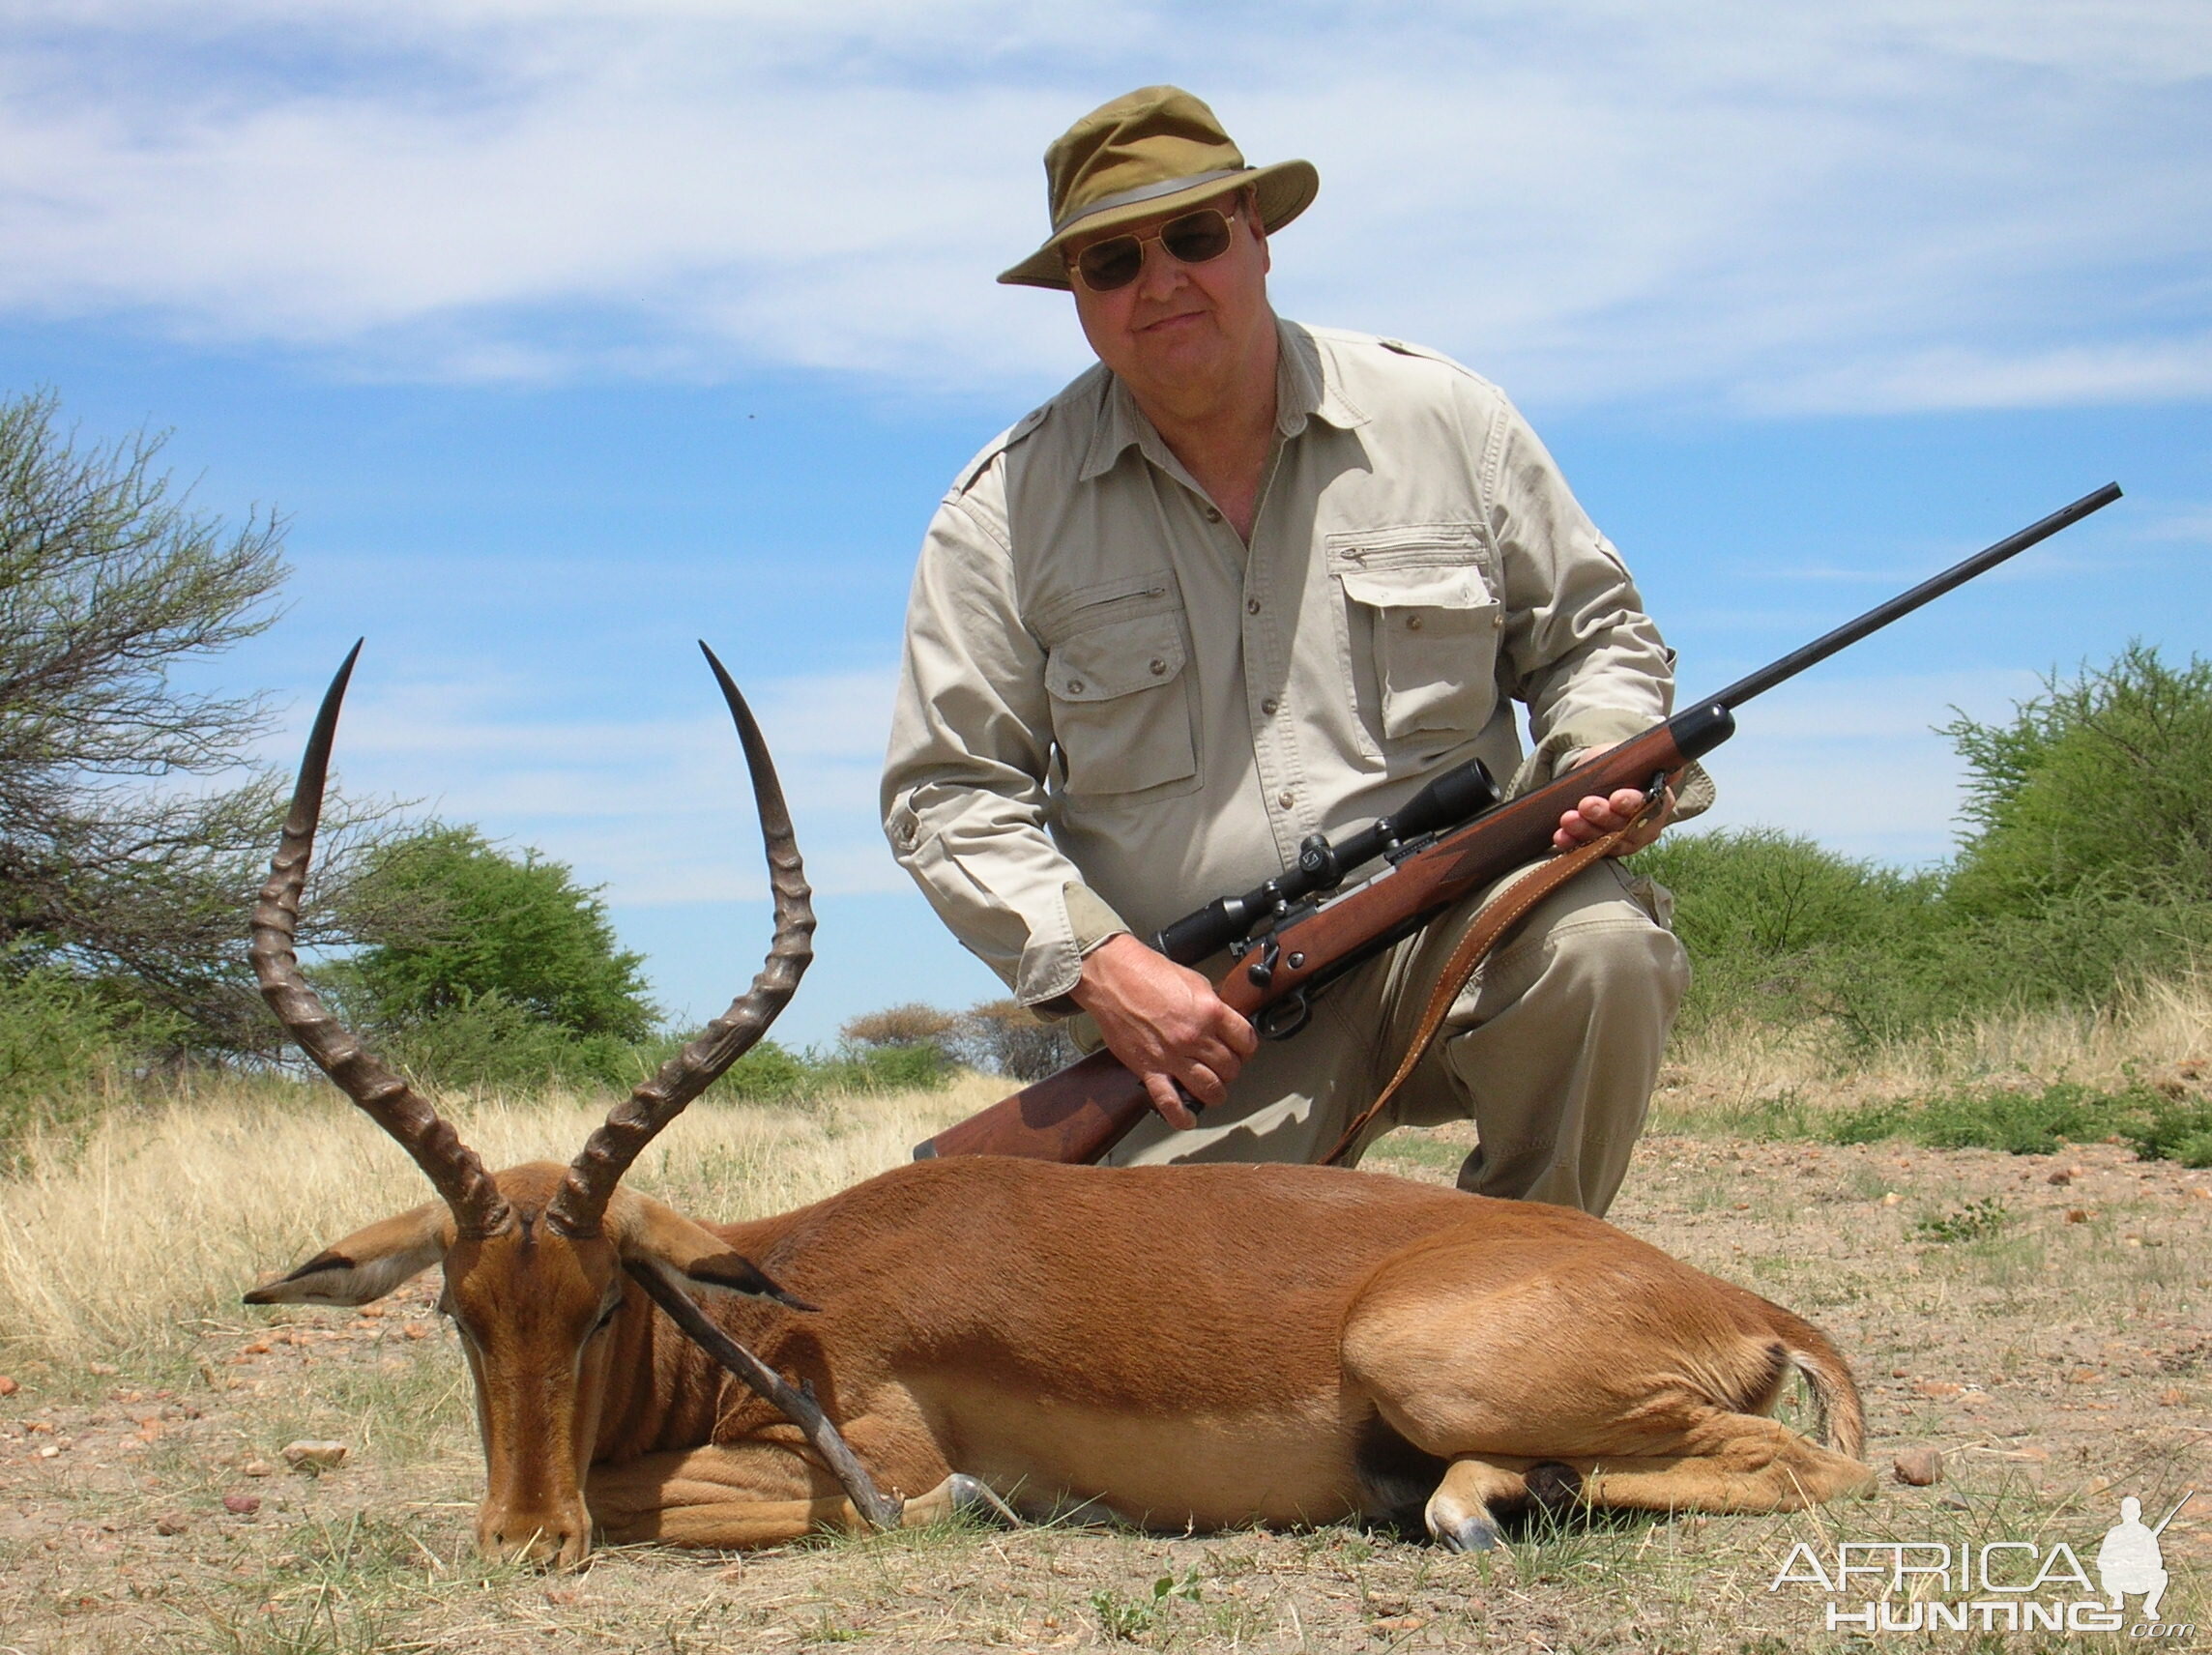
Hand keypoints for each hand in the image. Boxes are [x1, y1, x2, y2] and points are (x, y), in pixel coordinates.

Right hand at [1069, 933, 1258, 1128]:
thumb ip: (1212, 1005)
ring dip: (1216, 1092)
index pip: (1247, 1040)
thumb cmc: (1147, 973)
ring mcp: (1172, 1056)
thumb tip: (1223, 1022)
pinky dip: (1181, 1116)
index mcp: (1209, 1012)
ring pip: (1209, 1089)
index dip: (1248, 1046)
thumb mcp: (1193, 981)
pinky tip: (1188, 1118)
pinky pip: (1169, 1102)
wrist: (1113, 976)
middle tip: (1225, 1066)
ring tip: (1212, 1089)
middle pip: (1230, 1068)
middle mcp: (1194, 1037)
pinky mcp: (1149, 1068)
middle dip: (1232, 1069)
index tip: (1243, 1048)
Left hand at [1551, 744, 1674, 854]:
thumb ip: (1641, 757)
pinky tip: (1561, 837)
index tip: (1616, 799)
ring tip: (1568, 819)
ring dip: (1585, 830)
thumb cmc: (1615, 767)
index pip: (1650, 803)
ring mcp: (1628, 840)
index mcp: (1660, 797)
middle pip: (1627, 825)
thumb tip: (1670, 758)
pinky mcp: (1606, 850)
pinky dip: (1573, 844)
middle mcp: (1648, 823)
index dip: (1633, 803)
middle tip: (1585, 805)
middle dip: (1604, 816)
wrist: (1598, 781)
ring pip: (1608, 841)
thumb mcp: (1624, 755)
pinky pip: (1590, 851)